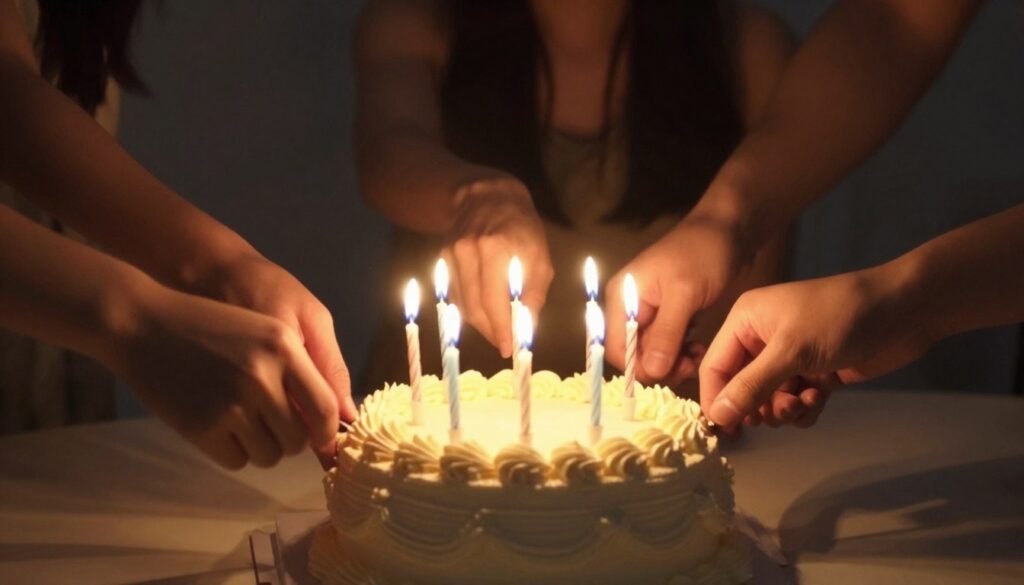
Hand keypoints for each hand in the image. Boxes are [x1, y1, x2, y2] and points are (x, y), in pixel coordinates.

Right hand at [193, 252, 353, 465]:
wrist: (144, 323)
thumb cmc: (214, 324)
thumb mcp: (268, 329)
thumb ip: (311, 367)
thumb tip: (344, 419)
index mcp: (283, 346)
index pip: (326, 408)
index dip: (328, 432)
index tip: (324, 439)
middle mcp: (261, 375)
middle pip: (299, 439)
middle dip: (292, 440)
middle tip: (274, 424)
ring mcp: (230, 404)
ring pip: (270, 455)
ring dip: (264, 447)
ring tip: (245, 420)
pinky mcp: (201, 427)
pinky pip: (238, 461)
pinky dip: (234, 451)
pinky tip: (220, 425)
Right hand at [443, 177, 553, 356]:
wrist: (486, 196)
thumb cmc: (522, 227)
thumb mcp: (540, 256)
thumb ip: (534, 292)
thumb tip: (526, 326)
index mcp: (496, 248)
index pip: (494, 300)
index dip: (501, 328)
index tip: (509, 348)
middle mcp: (468, 251)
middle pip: (475, 306)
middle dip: (490, 330)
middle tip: (504, 343)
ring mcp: (452, 254)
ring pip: (462, 303)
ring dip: (480, 322)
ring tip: (496, 330)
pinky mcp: (443, 258)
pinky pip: (455, 294)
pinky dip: (469, 308)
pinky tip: (484, 312)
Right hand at [606, 213, 753, 386]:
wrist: (728, 230)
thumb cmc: (702, 253)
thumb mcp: (684, 293)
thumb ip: (666, 332)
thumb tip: (651, 370)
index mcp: (623, 298)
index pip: (617, 348)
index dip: (639, 366)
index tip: (671, 370)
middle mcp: (630, 308)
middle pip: (634, 354)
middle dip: (660, 366)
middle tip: (691, 364)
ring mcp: (649, 313)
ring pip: (651, 354)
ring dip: (673, 362)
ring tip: (697, 355)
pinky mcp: (668, 316)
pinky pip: (666, 346)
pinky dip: (680, 353)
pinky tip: (698, 348)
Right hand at [699, 265, 932, 430]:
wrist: (905, 311)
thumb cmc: (839, 319)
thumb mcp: (791, 351)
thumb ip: (751, 385)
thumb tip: (716, 417)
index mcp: (745, 321)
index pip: (715, 366)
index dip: (717, 398)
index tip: (725, 431)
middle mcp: (762, 338)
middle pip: (741, 386)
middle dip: (758, 405)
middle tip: (779, 413)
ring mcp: (791, 356)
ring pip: (769, 398)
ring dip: (784, 408)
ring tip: (807, 402)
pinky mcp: (816, 371)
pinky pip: (795, 400)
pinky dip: (804, 407)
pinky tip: (820, 398)